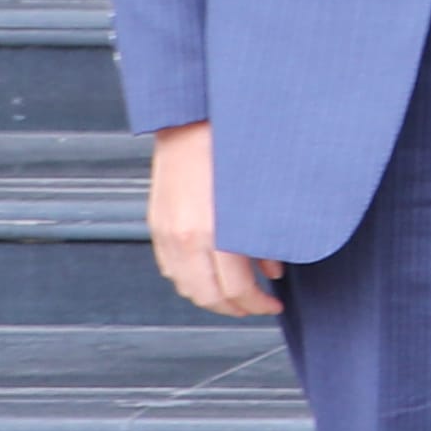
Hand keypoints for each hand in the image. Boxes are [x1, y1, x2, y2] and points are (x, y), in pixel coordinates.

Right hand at [143, 124, 279, 319]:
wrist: (191, 122)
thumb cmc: (233, 151)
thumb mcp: (260, 196)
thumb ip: (266, 238)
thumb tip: (273, 271)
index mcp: (215, 231)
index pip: (234, 290)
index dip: (257, 304)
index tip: (274, 305)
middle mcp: (186, 238)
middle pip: (207, 297)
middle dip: (236, 308)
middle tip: (258, 306)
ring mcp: (167, 233)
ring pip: (185, 287)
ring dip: (211, 297)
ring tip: (237, 293)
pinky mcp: (157, 225)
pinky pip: (171, 268)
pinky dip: (191, 279)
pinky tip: (211, 274)